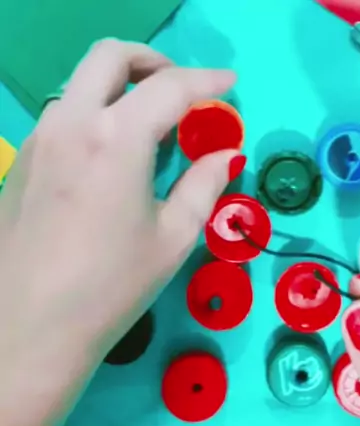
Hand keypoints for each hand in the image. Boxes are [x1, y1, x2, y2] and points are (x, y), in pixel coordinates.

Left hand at [0, 40, 238, 425]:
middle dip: (153, 61)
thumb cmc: (113, 287)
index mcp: (116, 139)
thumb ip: (204, 185)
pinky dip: (95, 116)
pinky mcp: (23, 162)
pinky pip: (63, 117)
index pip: (169, 88)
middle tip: (181, 90)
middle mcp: (72, 123)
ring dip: (120, 89)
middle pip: (111, 57)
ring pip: (81, 85)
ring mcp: (40, 139)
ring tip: (148, 129)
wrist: (33, 327)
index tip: (229, 82)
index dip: (207, 81)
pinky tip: (110, 158)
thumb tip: (227, 154)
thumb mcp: (173, 238)